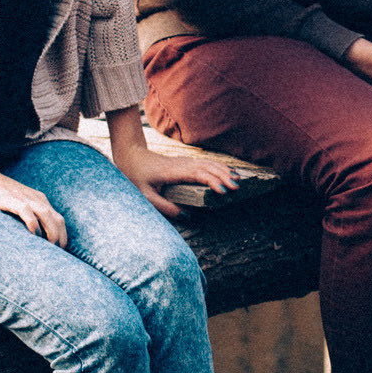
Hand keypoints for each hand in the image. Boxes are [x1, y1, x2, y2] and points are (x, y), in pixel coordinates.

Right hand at [0, 162, 69, 246]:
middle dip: (60, 238)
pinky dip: (33, 224)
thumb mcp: (15, 203)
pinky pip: (28, 212)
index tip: (59, 252)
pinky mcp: (12, 199)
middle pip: (58, 220)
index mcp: (39, 200)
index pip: (59, 220)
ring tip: (49, 249)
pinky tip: (33, 236)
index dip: (62, 236)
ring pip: (47, 216)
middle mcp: (36, 199)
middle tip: (57, 255)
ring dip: (51, 234)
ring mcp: (25, 198)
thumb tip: (30, 236)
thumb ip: (25, 214)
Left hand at [111, 143, 238, 218]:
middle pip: (208, 168)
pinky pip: (206, 164)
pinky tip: (228, 173)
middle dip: (224, 177)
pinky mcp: (187, 163)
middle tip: (237, 189)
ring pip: (210, 164)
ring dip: (224, 171)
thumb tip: (187, 216)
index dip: (212, 181)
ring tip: (239, 181)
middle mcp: (183, 164)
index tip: (223, 191)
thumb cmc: (138, 176)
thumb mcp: (146, 196)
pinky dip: (219, 167)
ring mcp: (186, 162)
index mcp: (175, 172)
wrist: (133, 157)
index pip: (198, 174)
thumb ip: (165, 207)